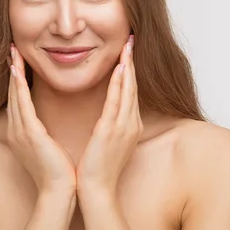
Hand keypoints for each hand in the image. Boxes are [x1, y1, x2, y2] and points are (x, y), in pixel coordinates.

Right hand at [6, 44, 76, 194]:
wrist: (59, 192)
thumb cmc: (58, 172)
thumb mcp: (47, 146)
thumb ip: (43, 132)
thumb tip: (46, 123)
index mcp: (22, 132)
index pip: (18, 99)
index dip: (17, 79)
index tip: (18, 60)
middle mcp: (17, 129)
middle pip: (12, 93)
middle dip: (12, 70)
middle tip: (12, 48)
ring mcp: (20, 131)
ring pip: (15, 94)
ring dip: (14, 72)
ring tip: (13, 52)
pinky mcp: (29, 133)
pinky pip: (22, 104)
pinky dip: (18, 86)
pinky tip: (18, 71)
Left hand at [76, 35, 142, 194]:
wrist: (96, 190)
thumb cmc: (99, 168)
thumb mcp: (108, 142)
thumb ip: (110, 125)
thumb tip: (107, 114)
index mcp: (128, 125)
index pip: (130, 92)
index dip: (130, 71)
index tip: (128, 52)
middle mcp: (131, 123)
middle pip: (133, 86)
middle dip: (132, 63)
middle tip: (131, 40)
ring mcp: (124, 127)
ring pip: (129, 90)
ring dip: (128, 67)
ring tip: (127, 47)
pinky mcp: (112, 131)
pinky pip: (118, 102)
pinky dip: (121, 84)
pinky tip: (121, 68)